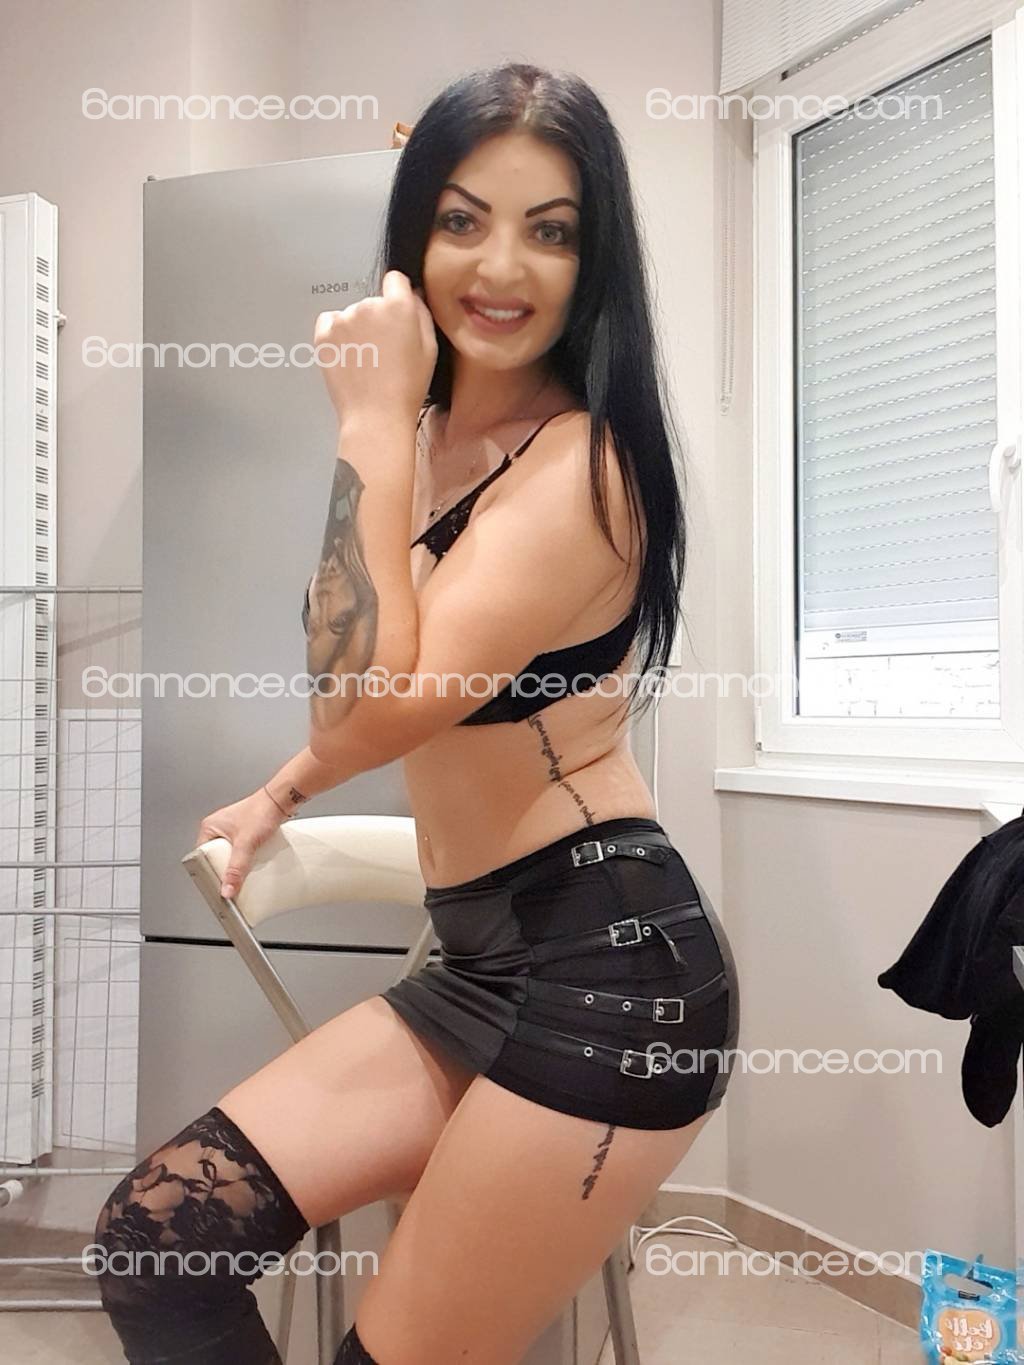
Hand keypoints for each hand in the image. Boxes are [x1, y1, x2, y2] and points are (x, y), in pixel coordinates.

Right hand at [195, 788, 288, 898]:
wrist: (281, 801)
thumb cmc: (262, 811)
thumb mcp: (246, 844)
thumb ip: (236, 868)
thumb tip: (227, 889)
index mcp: (209, 827)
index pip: (201, 857)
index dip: (208, 872)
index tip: (216, 885)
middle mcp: (218, 828)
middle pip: (215, 858)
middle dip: (224, 870)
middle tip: (230, 881)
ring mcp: (232, 830)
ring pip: (229, 856)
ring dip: (236, 865)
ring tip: (242, 873)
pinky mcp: (245, 833)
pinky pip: (240, 852)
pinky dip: (245, 860)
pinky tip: (251, 865)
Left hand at [314, 270, 436, 423]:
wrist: (376, 416)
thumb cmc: (405, 389)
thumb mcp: (429, 349)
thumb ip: (422, 314)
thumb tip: (413, 295)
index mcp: (398, 306)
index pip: (395, 279)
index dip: (398, 295)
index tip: (397, 311)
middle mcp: (369, 306)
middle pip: (373, 302)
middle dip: (378, 319)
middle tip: (384, 350)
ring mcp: (343, 319)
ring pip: (352, 314)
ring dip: (357, 329)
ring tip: (367, 360)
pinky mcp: (323, 334)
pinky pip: (330, 322)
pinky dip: (337, 334)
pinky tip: (350, 356)